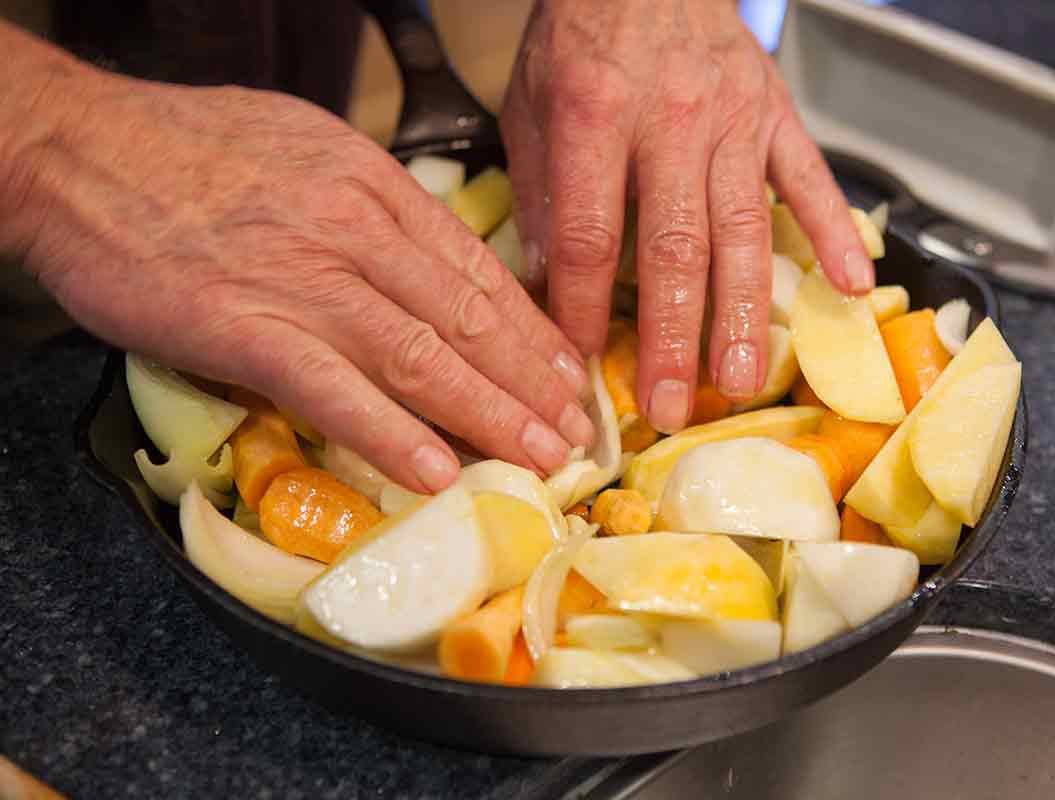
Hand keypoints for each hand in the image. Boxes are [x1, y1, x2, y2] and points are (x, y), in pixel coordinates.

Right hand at [1, 30, 592, 492]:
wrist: (76, 151)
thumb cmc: (185, 150)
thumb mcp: (302, 148)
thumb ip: (367, 203)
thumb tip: (420, 256)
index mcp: (371, 187)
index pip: (475, 269)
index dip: (530, 328)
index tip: (566, 371)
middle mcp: (353, 230)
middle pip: (465, 318)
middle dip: (530, 382)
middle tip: (576, 432)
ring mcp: (302, 279)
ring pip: (420, 357)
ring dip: (489, 415)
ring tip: (539, 458)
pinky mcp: (245, 327)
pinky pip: (334, 390)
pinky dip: (390, 434)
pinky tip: (437, 472)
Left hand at [501, 0, 872, 432]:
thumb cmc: (581, 36)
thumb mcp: (531, 105)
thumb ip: (538, 193)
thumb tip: (546, 285)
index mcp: (595, 115)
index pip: (590, 234)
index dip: (585, 308)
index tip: (583, 366)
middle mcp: (670, 122)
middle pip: (676, 248)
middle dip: (675, 338)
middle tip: (673, 407)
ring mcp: (732, 120)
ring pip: (744, 231)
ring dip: (746, 313)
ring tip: (746, 379)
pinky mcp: (774, 115)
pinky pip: (810, 179)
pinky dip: (834, 233)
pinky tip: (854, 289)